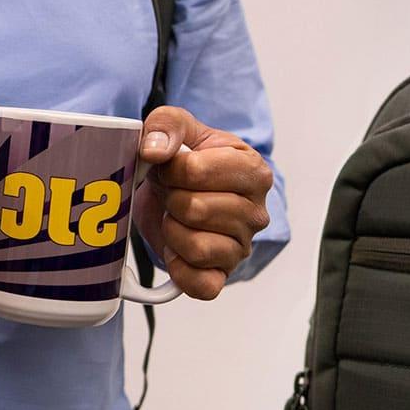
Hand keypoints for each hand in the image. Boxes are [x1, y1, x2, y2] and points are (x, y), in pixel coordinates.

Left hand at [134, 107, 273, 299]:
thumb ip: (166, 124)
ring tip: (177, 218)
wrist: (180, 193)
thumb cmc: (187, 161)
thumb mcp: (179, 128)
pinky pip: (201, 285)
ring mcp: (242, 248)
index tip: (171, 167)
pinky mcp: (223, 276)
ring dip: (173, 231)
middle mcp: (256, 213)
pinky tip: (176, 249)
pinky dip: (180, 269)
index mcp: (254, 171)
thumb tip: (154, 151)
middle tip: (173, 194)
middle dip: (171, 199)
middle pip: (195, 209)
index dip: (170, 169)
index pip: (195, 170)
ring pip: (196, 248)